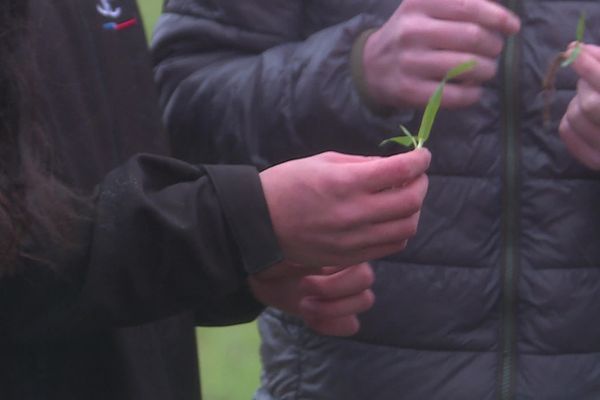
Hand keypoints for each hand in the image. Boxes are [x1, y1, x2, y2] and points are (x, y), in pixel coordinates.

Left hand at [249, 262, 374, 335]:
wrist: (262, 276)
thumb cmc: (272, 257)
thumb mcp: (279, 251)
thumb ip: (297, 253)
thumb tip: (305, 264)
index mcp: (337, 248)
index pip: (359, 261)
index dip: (335, 277)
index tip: (304, 279)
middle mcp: (347, 268)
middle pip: (366, 279)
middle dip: (333, 289)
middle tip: (302, 289)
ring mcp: (347, 292)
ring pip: (364, 300)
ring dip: (333, 308)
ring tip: (304, 305)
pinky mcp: (340, 314)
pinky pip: (352, 323)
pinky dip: (331, 324)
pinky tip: (310, 319)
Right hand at [260, 149, 430, 266]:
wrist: (259, 223)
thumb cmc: (287, 184)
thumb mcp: (322, 161)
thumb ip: (361, 164)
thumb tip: (390, 168)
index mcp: (345, 182)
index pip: (400, 170)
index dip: (419, 160)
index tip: (422, 155)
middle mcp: (354, 212)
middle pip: (411, 201)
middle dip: (421, 183)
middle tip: (416, 175)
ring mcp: (354, 239)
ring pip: (406, 227)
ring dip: (413, 209)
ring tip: (403, 197)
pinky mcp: (350, 256)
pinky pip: (390, 246)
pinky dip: (399, 230)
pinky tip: (390, 219)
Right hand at [362, 0, 519, 108]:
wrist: (370, 67)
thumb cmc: (409, 34)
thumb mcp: (425, 7)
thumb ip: (460, 3)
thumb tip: (501, 15)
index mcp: (419, 4)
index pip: (469, 7)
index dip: (498, 18)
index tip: (512, 27)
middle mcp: (412, 31)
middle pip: (473, 37)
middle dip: (494, 46)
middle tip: (494, 52)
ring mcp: (409, 62)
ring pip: (467, 67)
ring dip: (487, 71)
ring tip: (485, 71)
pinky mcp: (409, 91)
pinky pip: (454, 95)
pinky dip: (472, 94)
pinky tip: (473, 90)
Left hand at [559, 44, 599, 169]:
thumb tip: (580, 50)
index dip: (589, 67)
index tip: (574, 50)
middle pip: (589, 104)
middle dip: (585, 86)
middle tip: (591, 81)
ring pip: (575, 117)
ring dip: (577, 101)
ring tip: (592, 98)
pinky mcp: (595, 162)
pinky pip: (567, 132)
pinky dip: (569, 116)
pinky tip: (583, 113)